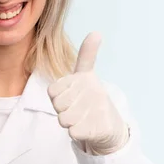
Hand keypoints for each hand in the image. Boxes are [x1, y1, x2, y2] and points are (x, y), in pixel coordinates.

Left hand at [47, 32, 128, 154]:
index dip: (57, 96)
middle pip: (57, 105)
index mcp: (84, 78)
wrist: (111, 126)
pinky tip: (87, 128)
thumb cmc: (91, 99)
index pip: (52, 90)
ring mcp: (95, 110)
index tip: (70, 95)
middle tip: (76, 108)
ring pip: (63, 119)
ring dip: (70, 122)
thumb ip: (87, 55)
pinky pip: (73, 132)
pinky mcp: (98, 128)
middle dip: (63, 110)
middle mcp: (91, 92)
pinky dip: (77, 132)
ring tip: (81, 118)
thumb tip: (96, 32)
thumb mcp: (86, 75)